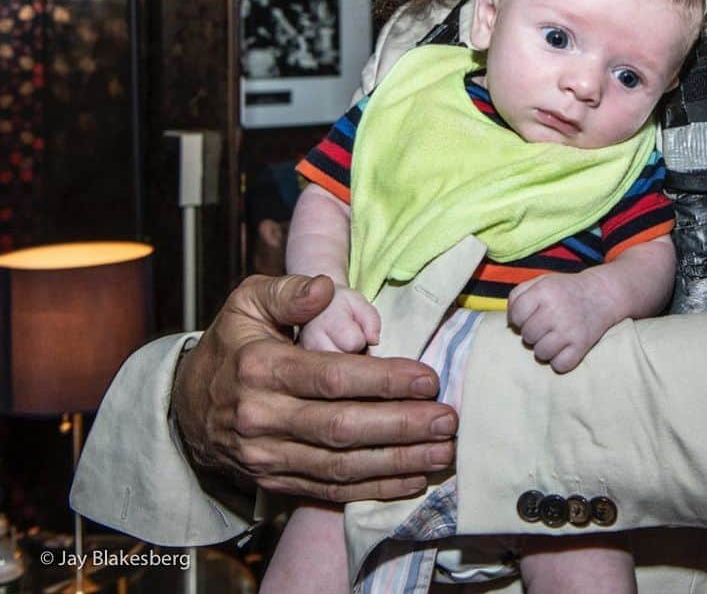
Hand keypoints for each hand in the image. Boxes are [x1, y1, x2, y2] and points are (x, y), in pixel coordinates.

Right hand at [171, 273, 457, 502]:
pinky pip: (330, 491)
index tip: (426, 377)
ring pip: (341, 466)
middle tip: (447, 419)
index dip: (382, 379)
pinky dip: (374, 489)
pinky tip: (412, 478)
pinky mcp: (277, 481)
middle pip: (342, 428)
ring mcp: (268, 457)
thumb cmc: (231, 344)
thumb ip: (288, 291)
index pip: (330, 378)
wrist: (185, 406)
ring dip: (398, 462)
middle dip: (401, 425)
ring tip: (442, 451)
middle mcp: (263, 419)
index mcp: (260, 369)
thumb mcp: (247, 302)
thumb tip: (325, 288)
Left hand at [506, 272, 615, 373]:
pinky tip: (563, 348)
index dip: (518, 319)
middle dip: (532, 333)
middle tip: (544, 326)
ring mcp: (570, 329)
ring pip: (540, 354)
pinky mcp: (582, 345)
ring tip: (552, 338)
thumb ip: (518, 295)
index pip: (516, 315)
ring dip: (544, 348)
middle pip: (527, 336)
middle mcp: (556, 310)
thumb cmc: (565, 290)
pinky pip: (559, 365)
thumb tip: (509, 323)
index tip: (528, 316)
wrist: (602, 294)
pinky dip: (559, 361)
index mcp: (545, 291)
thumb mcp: (541, 281)